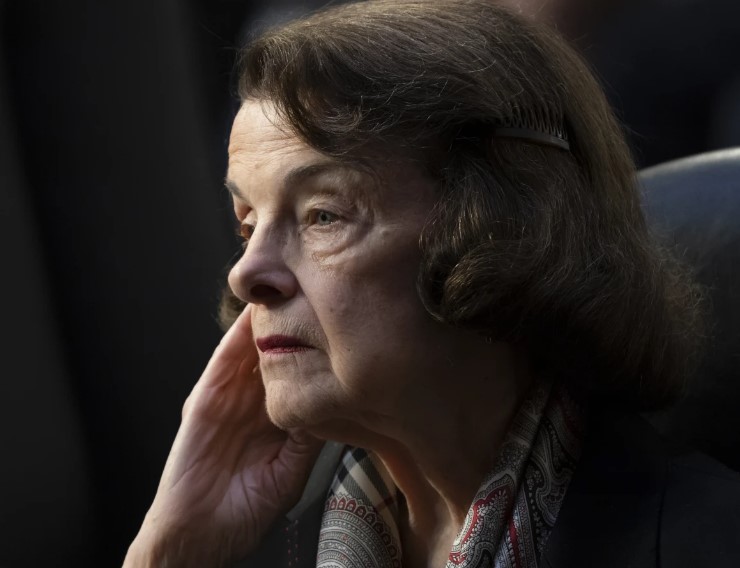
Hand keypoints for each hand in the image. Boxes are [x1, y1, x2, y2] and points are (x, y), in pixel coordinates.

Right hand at [124, 305, 322, 566]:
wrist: (200, 533)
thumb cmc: (247, 508)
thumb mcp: (292, 468)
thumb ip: (310, 435)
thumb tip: (338, 401)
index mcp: (277, 413)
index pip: (300, 369)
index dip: (318, 345)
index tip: (343, 321)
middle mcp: (255, 398)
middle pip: (278, 349)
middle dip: (297, 321)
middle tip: (321, 289)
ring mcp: (230, 395)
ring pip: (252, 346)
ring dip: (270, 318)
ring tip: (294, 288)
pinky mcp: (205, 397)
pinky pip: (224, 360)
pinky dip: (239, 336)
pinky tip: (257, 313)